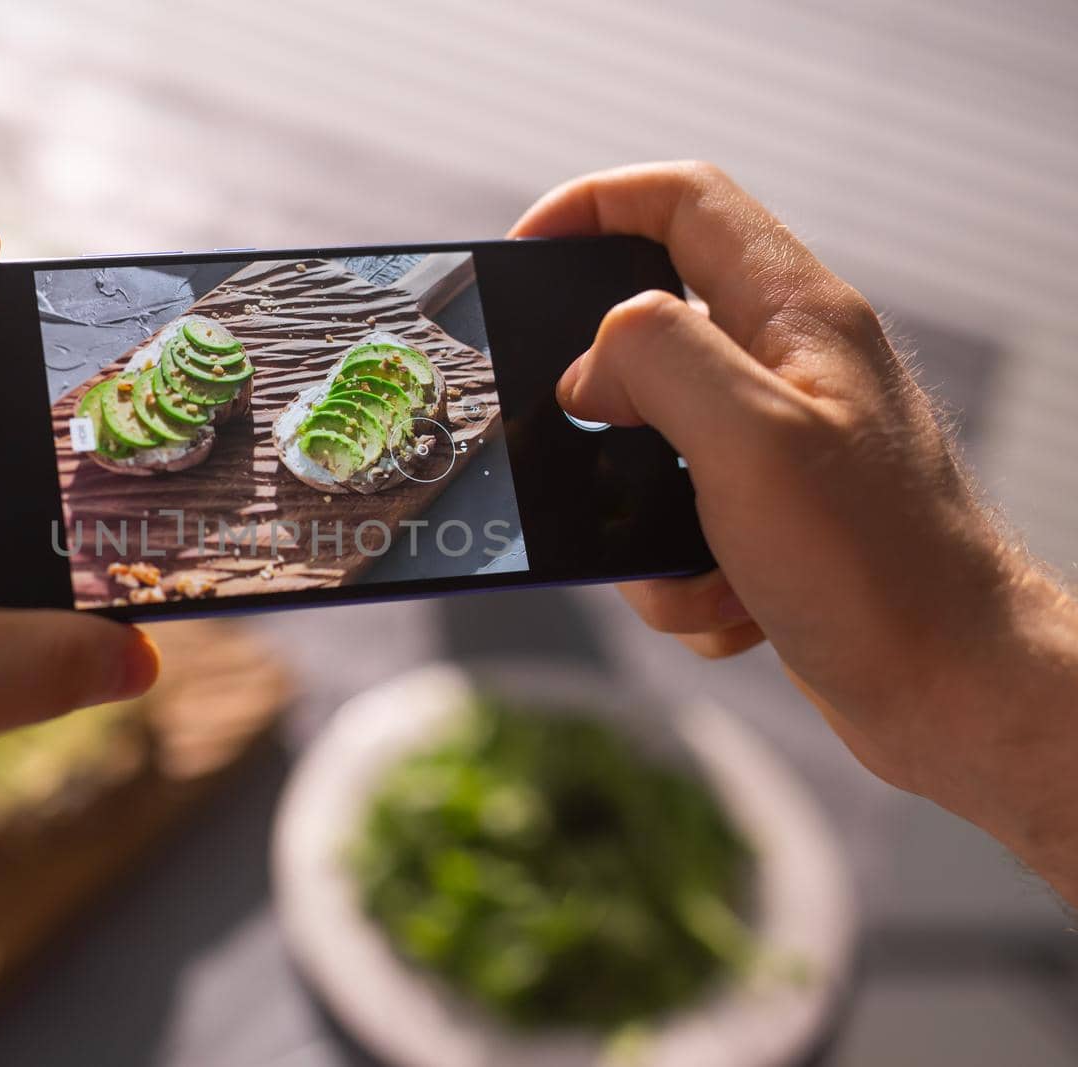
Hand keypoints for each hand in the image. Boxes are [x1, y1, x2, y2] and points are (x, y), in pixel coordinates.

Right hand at [512, 162, 1077, 901]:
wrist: (955, 696)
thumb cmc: (878, 571)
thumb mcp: (750, 440)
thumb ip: (659, 361)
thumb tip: (589, 365)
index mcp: (796, 316)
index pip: (681, 200)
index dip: (589, 205)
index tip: (521, 256)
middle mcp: (792, 367)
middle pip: (652, 331)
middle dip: (600, 406)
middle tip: (573, 447)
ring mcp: (784, 444)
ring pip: (652, 445)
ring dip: (636, 516)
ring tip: (682, 568)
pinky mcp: (774, 518)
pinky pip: (679, 524)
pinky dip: (679, 575)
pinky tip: (728, 607)